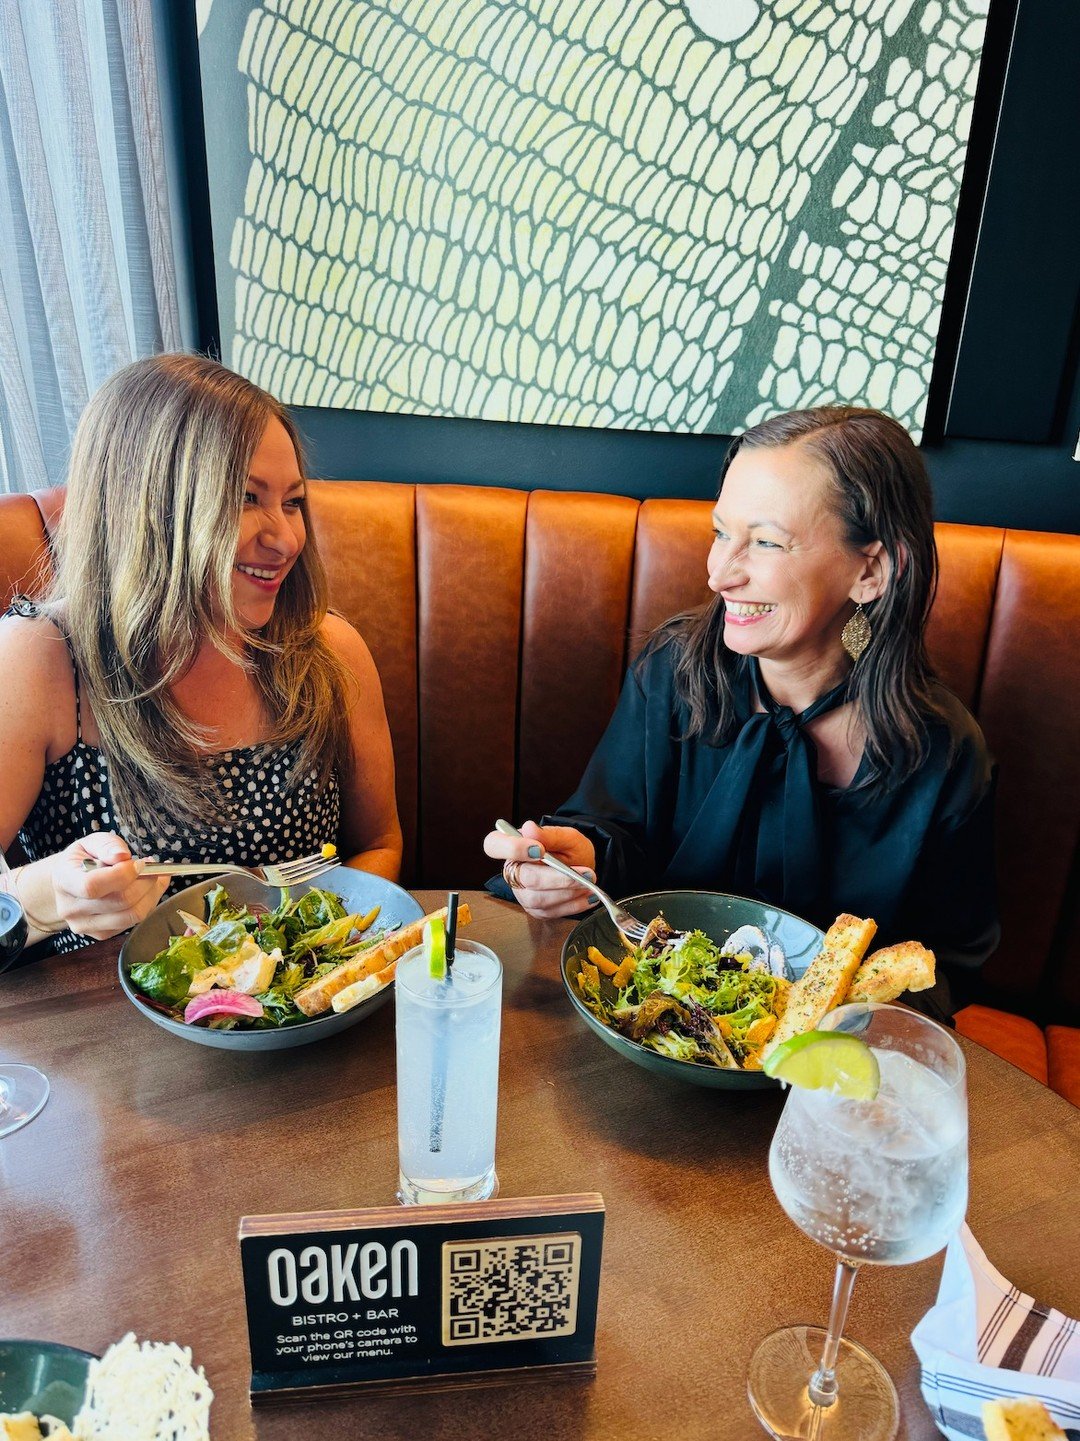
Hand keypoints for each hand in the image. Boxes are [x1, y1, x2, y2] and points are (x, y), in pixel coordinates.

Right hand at [43, 832, 169, 940]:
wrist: (70, 882)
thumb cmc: (83, 859)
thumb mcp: (91, 843)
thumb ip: (107, 845)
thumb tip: (122, 856)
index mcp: (64, 880)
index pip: (92, 885)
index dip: (122, 875)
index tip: (139, 863)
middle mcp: (71, 908)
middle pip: (120, 901)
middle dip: (145, 882)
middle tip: (152, 867)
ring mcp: (85, 925)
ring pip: (132, 915)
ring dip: (151, 894)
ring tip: (154, 877)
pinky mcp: (100, 934)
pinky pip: (133, 922)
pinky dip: (148, 904)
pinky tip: (147, 890)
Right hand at [482, 820, 596, 918]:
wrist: (582, 867)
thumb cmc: (570, 849)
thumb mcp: (568, 837)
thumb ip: (551, 834)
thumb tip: (529, 828)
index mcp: (512, 846)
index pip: (494, 845)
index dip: (512, 849)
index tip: (540, 850)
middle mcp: (513, 871)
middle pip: (525, 878)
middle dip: (557, 878)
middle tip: (586, 873)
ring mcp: (522, 893)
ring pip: (538, 899)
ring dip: (568, 892)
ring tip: (590, 883)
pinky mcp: (535, 909)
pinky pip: (550, 912)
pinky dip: (573, 905)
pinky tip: (588, 896)